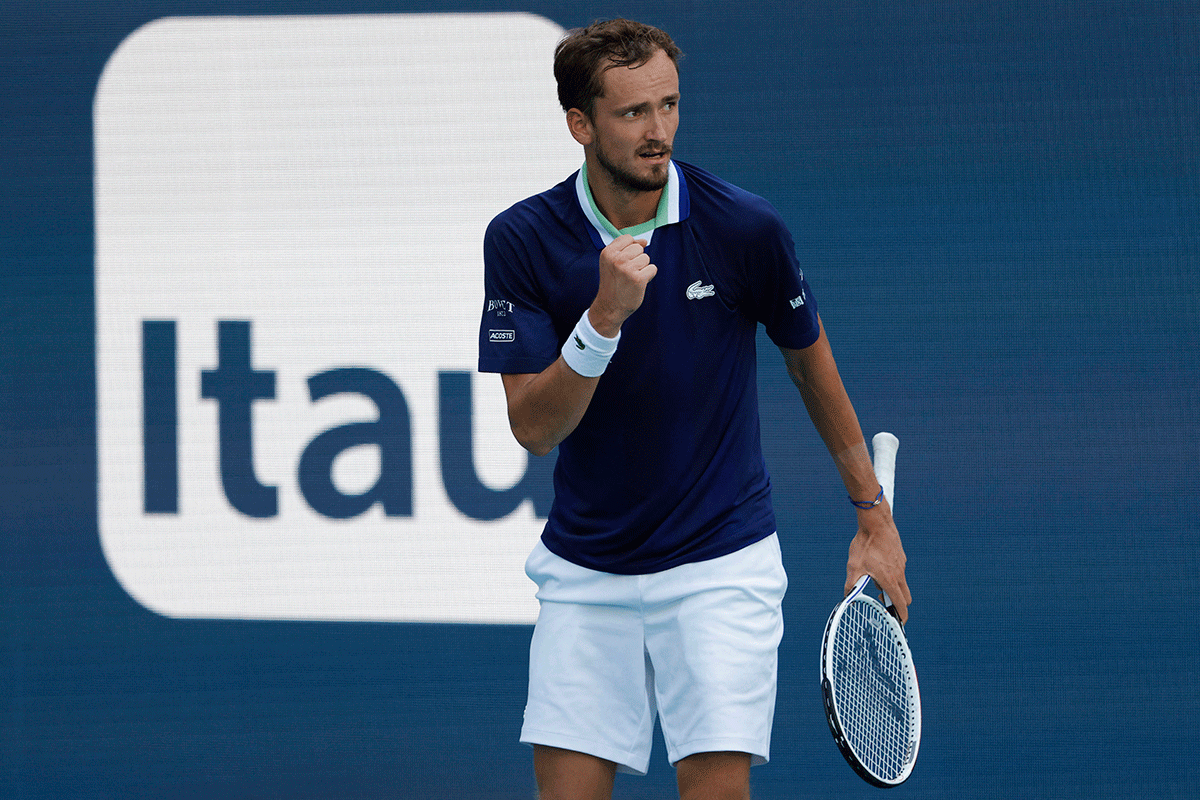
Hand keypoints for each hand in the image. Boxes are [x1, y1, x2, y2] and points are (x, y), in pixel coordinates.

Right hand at [589, 234, 656, 336]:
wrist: (610, 307)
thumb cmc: (613, 283)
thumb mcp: (612, 262)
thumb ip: (625, 248)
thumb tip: (644, 241)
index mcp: (608, 252)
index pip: (628, 238)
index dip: (630, 249)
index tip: (623, 262)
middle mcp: (616, 259)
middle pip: (639, 248)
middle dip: (637, 259)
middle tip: (627, 273)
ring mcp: (627, 269)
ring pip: (646, 258)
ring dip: (643, 268)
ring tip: (631, 278)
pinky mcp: (638, 279)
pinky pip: (652, 269)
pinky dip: (648, 276)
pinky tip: (638, 283)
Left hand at [845, 502, 910, 622]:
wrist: (876, 522)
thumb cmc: (865, 545)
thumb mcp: (854, 567)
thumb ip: (851, 584)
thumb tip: (846, 596)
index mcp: (890, 580)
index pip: (901, 604)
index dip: (901, 616)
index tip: (898, 622)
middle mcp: (899, 573)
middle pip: (905, 596)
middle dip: (897, 603)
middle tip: (884, 603)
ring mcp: (901, 564)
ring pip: (901, 582)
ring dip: (891, 586)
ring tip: (874, 578)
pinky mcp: (900, 555)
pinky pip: (898, 569)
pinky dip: (891, 573)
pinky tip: (877, 564)